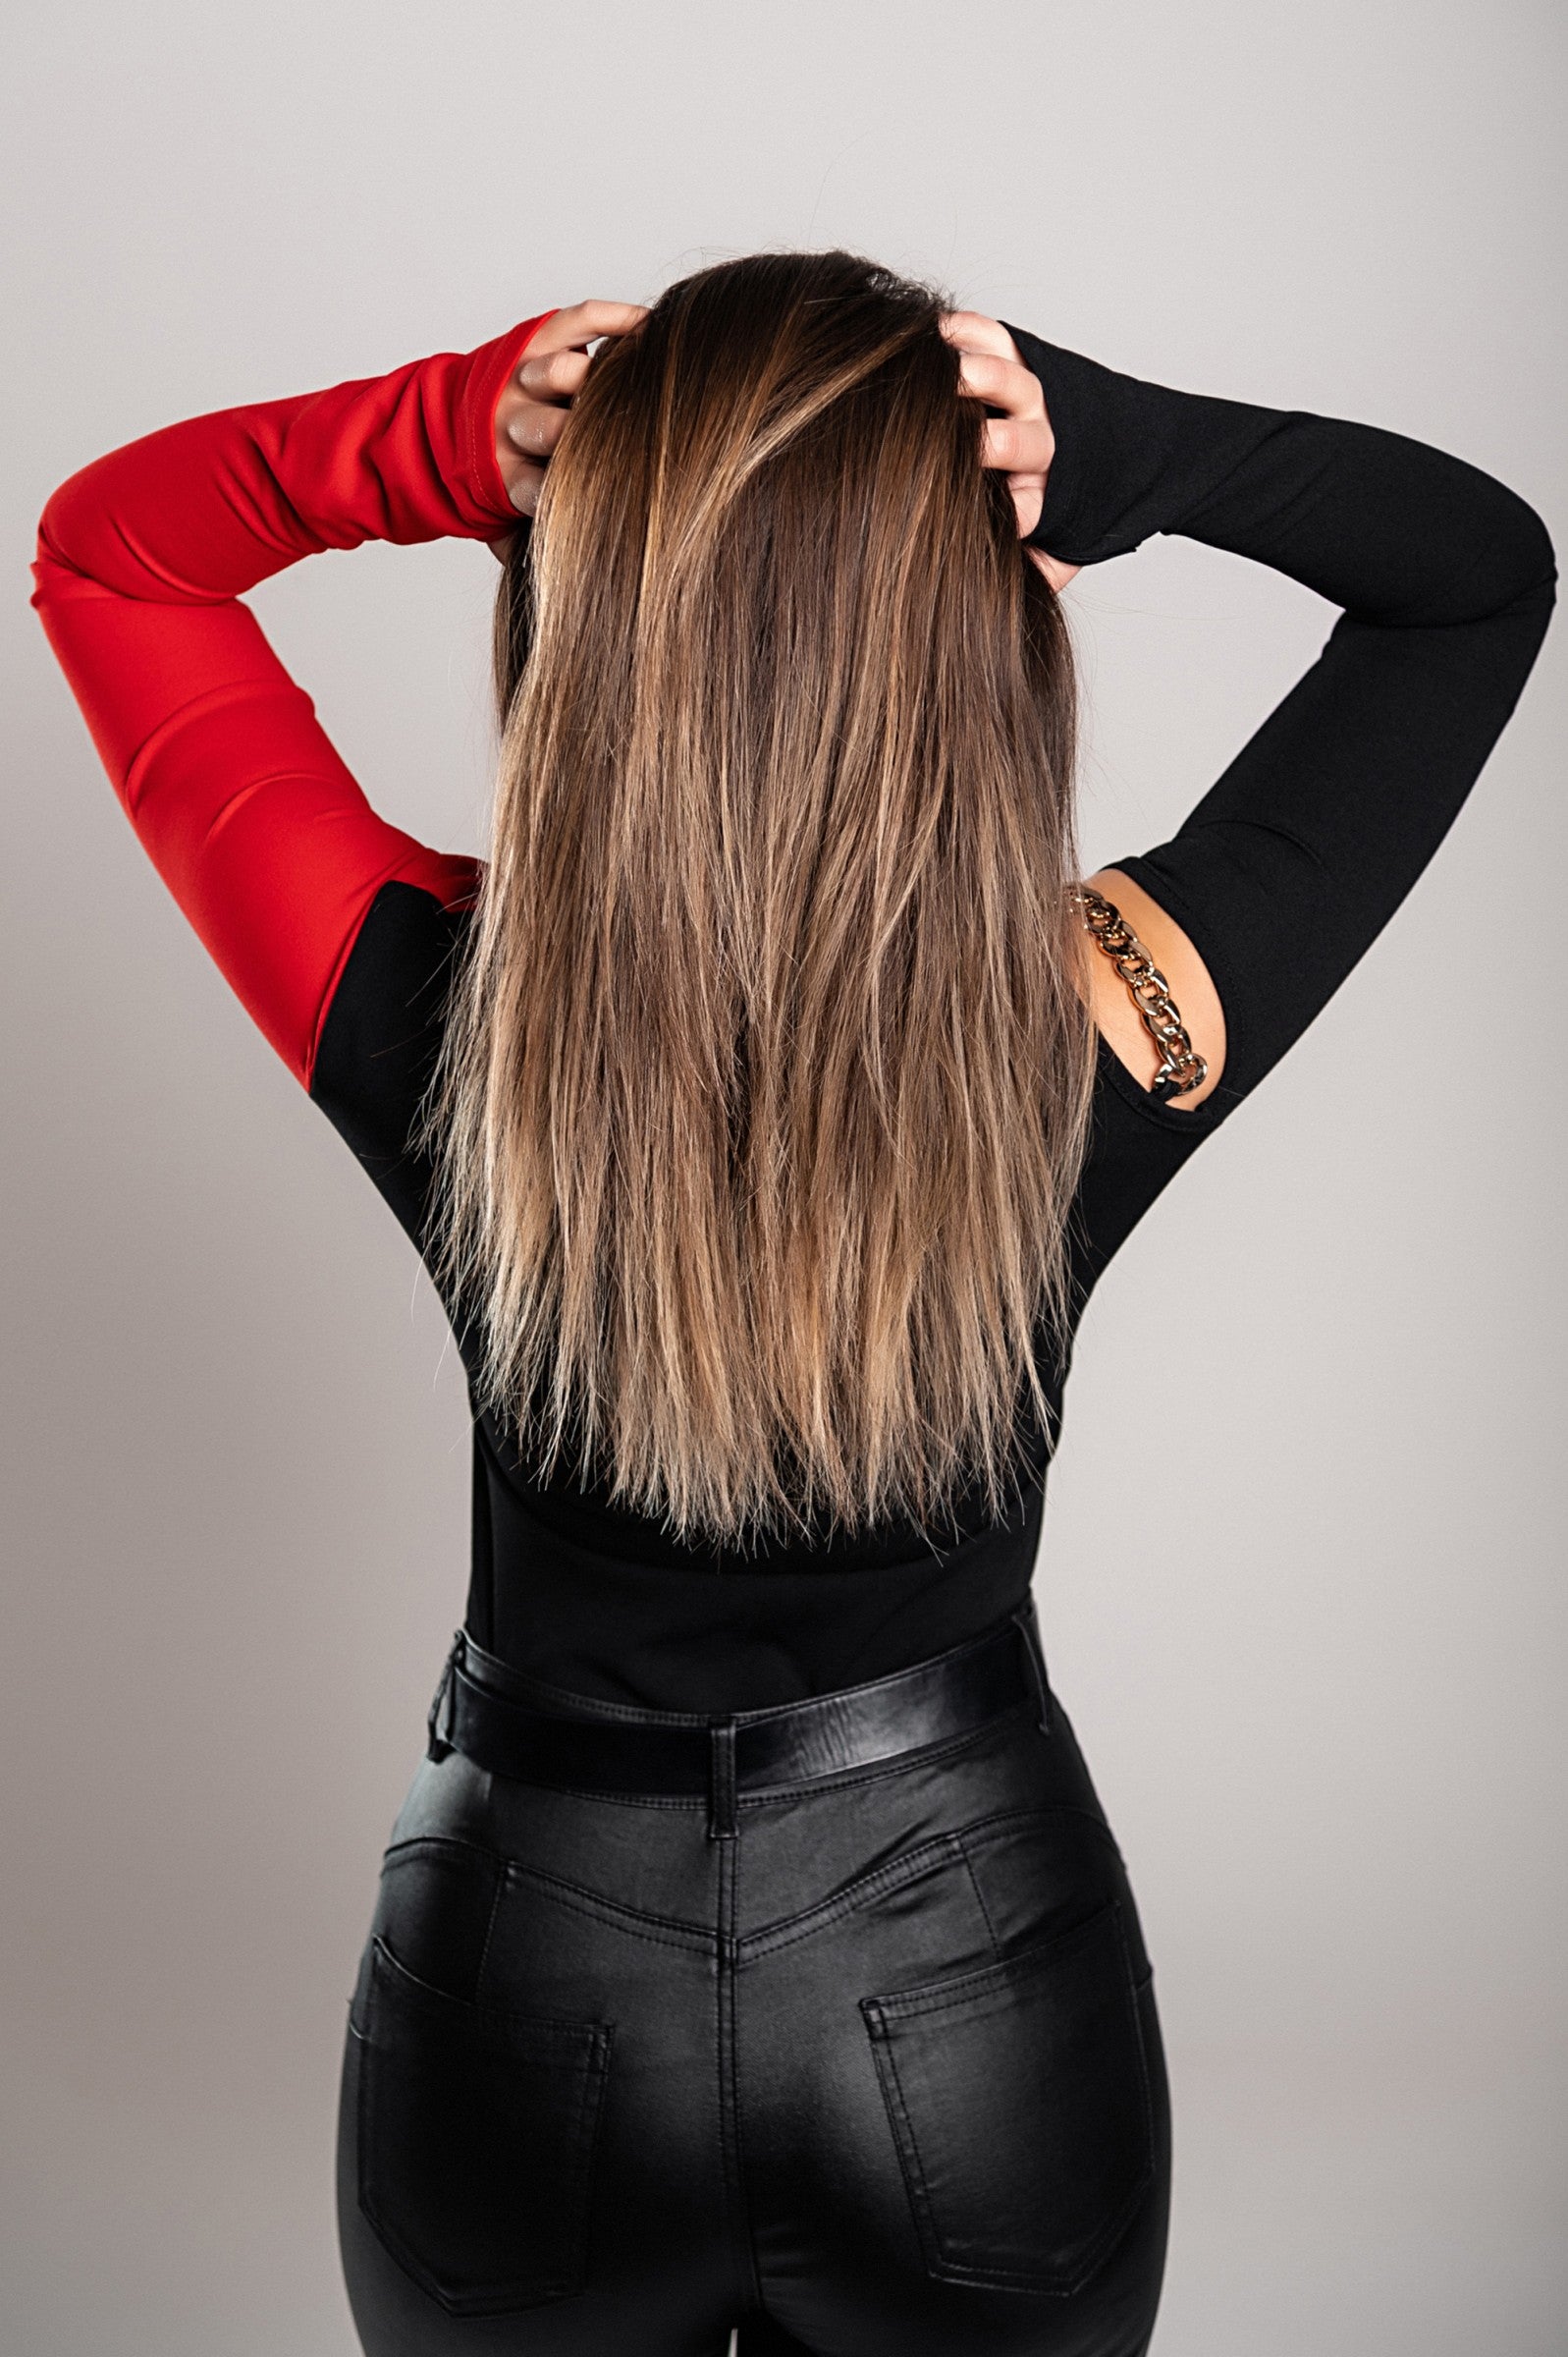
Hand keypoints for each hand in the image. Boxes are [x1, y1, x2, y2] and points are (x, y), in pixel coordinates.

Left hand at [489, 298, 647, 556]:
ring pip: (556, 369)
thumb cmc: (490, 483)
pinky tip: (649, 327)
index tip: (582, 505)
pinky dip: (616, 320)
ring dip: (581, 377)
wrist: (439, 426)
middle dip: (570, 436)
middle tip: (598, 440)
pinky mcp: (536, 338)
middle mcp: (515, 423)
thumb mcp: (495, 522)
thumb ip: (515, 548)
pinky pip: (579, 320)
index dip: (558, 497)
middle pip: (547, 426)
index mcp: (509, 475)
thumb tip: (540, 580)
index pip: (537, 487)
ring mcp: (524, 378)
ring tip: (618, 380)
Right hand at [938, 311, 1078, 591]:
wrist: (1116, 443)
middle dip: (995, 443)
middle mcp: (1040, 441)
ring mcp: (1029, 393)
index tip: (1007, 519)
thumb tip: (1022, 593)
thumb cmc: (1057, 508)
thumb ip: (1041, 572)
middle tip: (971, 443)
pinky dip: (963, 331)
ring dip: (978, 375)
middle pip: (1020, 440)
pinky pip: (991, 335)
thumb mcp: (1059, 553)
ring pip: (1008, 379)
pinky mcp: (1014, 353)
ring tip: (949, 373)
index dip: (1017, 513)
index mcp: (1044, 496)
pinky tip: (933, 337)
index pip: (1029, 508)